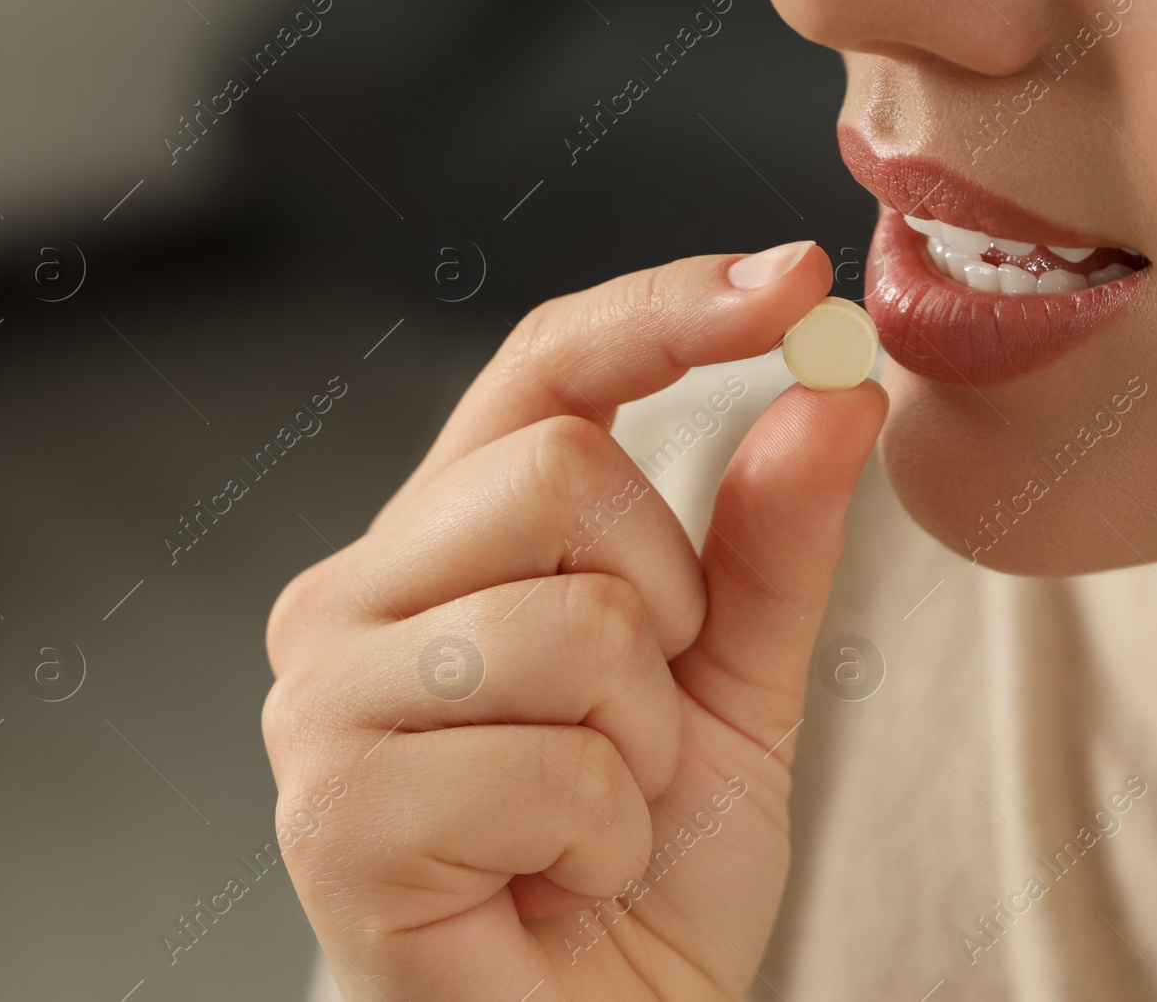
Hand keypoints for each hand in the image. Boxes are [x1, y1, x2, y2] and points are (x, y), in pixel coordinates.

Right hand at [262, 241, 886, 1000]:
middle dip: (667, 603)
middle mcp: (350, 599)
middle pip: (560, 470)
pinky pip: (553, 765)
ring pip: (572, 621)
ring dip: (645, 743)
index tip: (792, 280)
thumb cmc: (637, 869)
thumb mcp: (731, 688)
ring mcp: (323, 703)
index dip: (666, 310)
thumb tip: (833, 392)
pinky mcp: (335, 815)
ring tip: (600, 812)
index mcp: (435, 546)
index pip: (539, 370)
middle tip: (646, 714)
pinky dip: (612, 833)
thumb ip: (768, 544)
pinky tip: (562, 876)